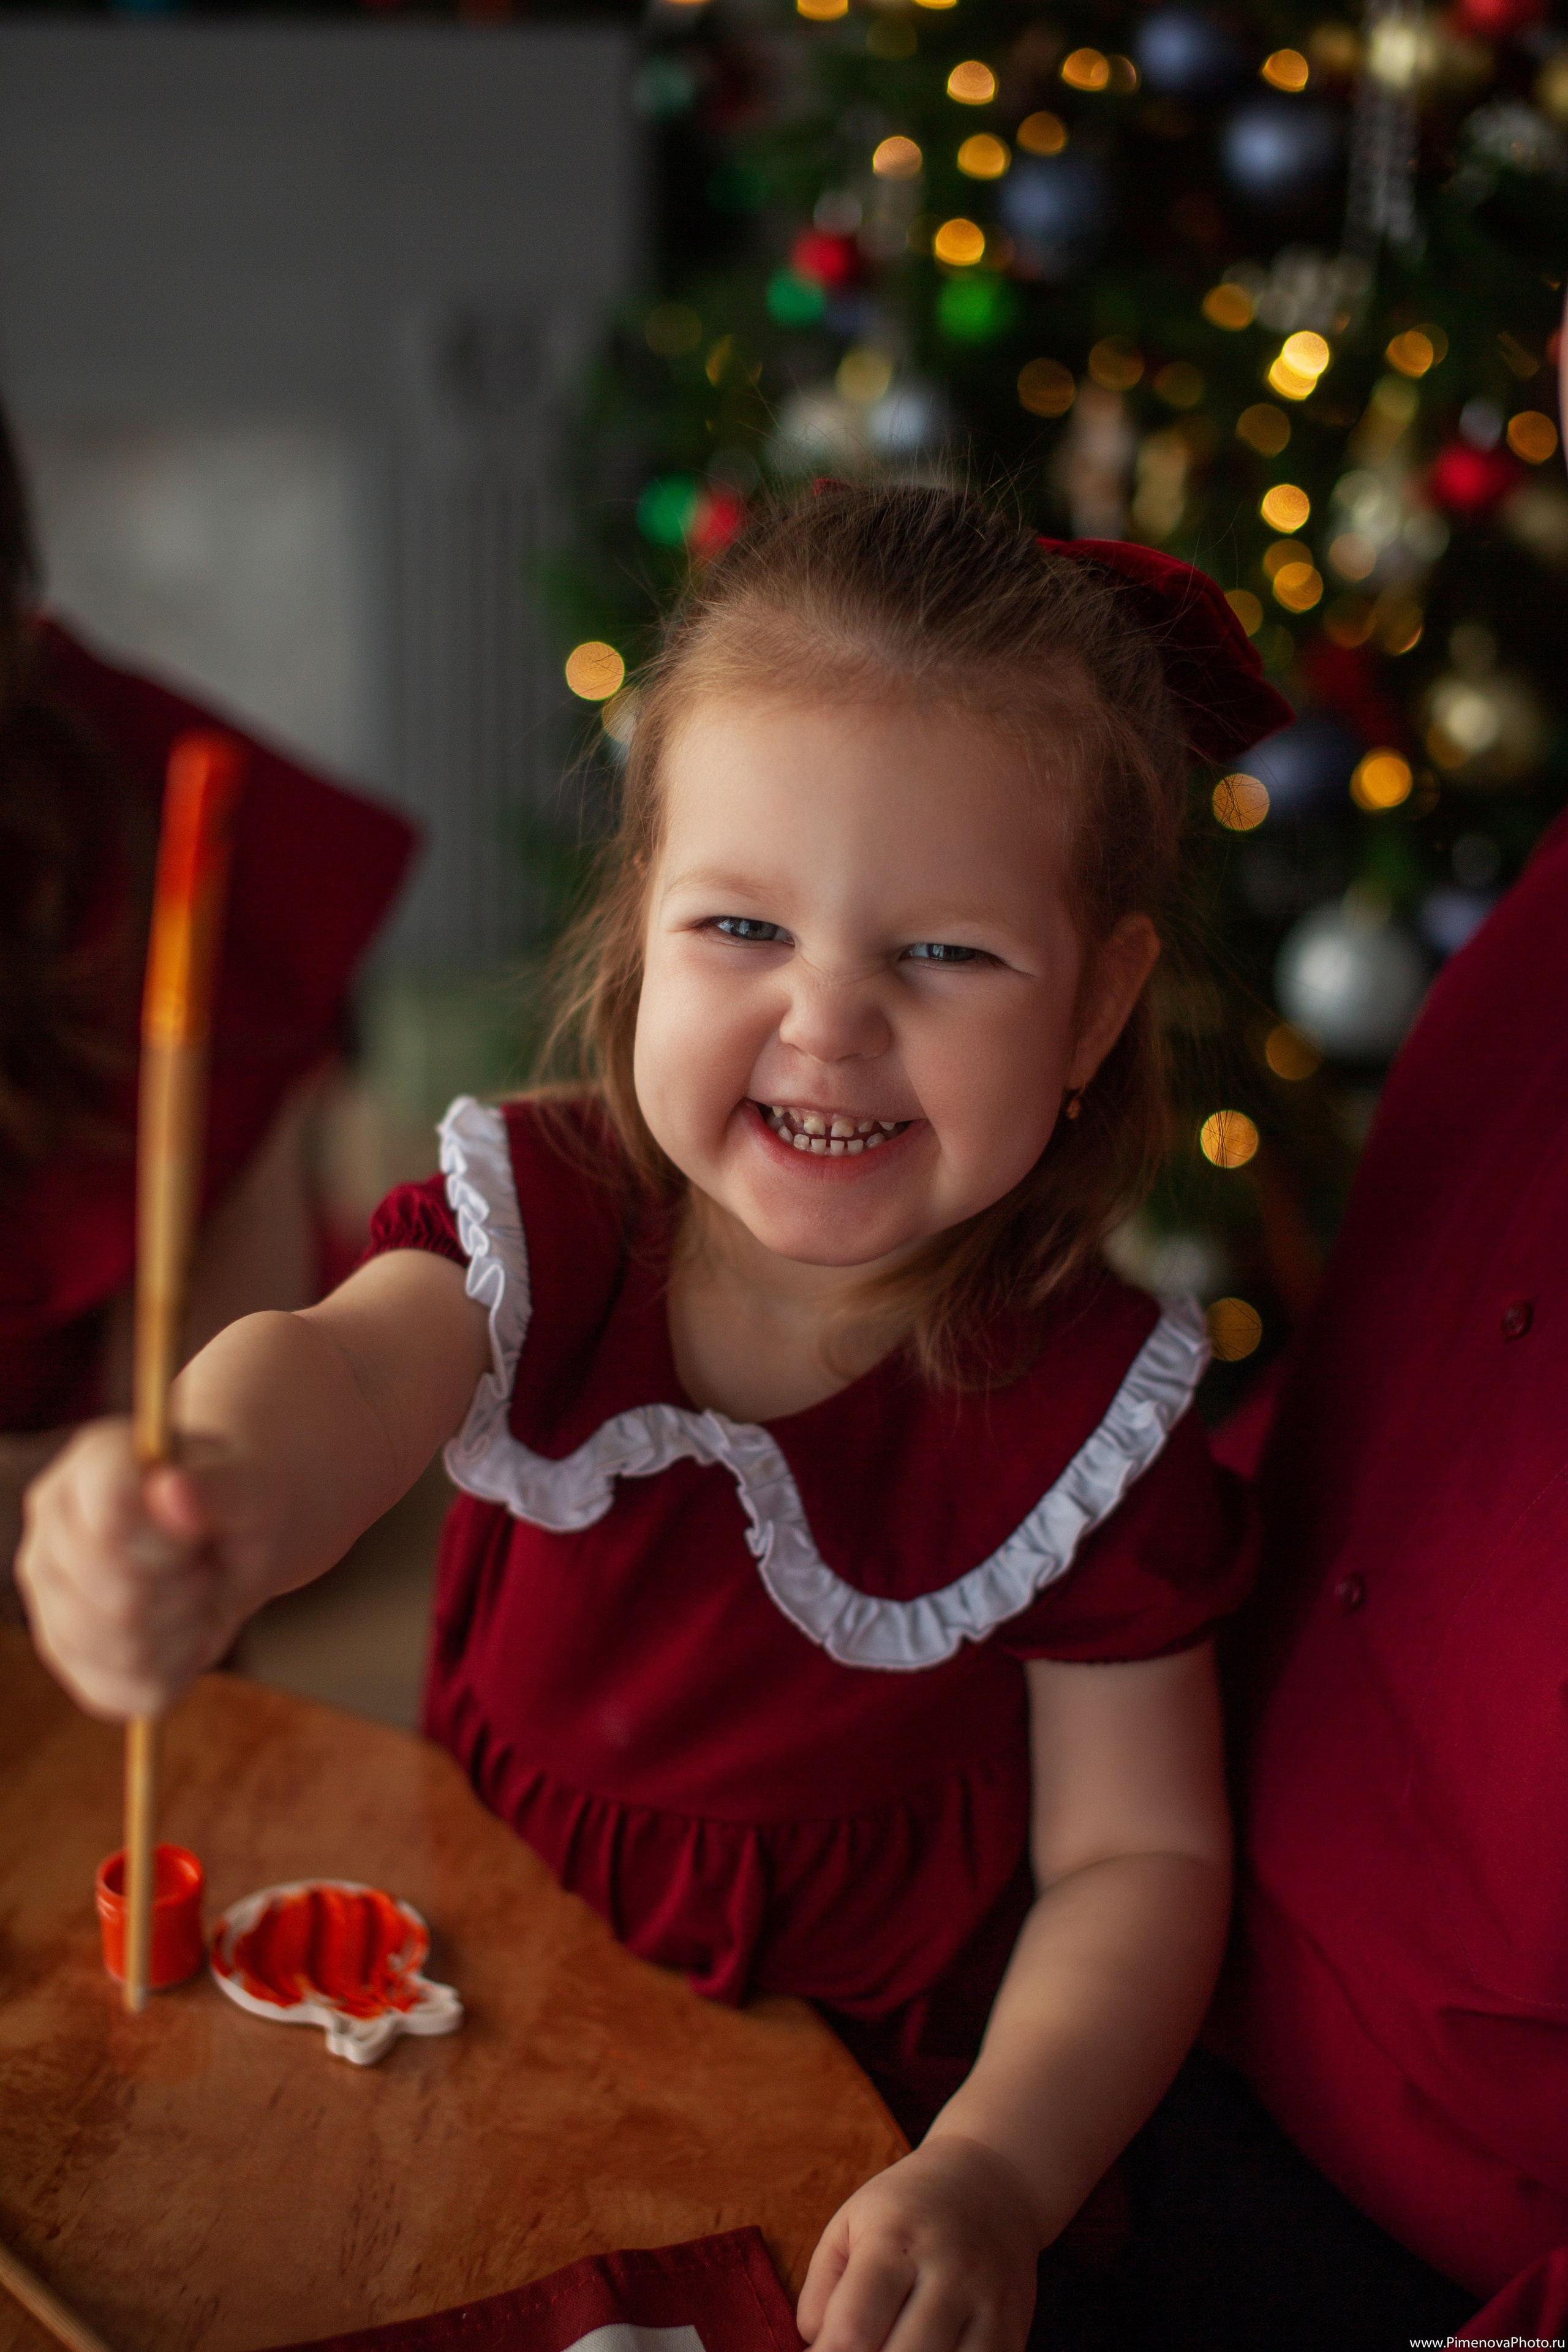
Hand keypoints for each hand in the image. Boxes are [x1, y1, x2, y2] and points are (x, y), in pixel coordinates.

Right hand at [16, 1419, 267, 1718]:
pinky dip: (177, 1668)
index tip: (199, 1529)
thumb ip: (216, 1484)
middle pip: (120, 1598)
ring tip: (197, 1593)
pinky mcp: (71, 1658)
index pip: (113, 1519)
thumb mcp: (246, 1485)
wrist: (232, 1534)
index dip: (174, 1538)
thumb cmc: (235, 1501)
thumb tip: (172, 1489)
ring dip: (186, 1627)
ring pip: (124, 1648)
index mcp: (85, 1472)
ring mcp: (51, 1603)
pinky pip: (128, 1690)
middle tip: (205, 1563)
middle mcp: (50, 1538)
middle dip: (188, 1587)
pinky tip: (186, 1632)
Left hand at [798, 2133, 1041, 2351]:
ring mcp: (986, 2301)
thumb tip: (815, 2348)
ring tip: (890, 2349)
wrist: (990, 2182)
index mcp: (894, 2239)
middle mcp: (947, 2270)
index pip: (853, 2328)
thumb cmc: (907, 2208)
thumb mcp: (851, 2224)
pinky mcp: (1013, 2327)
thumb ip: (823, 2289)